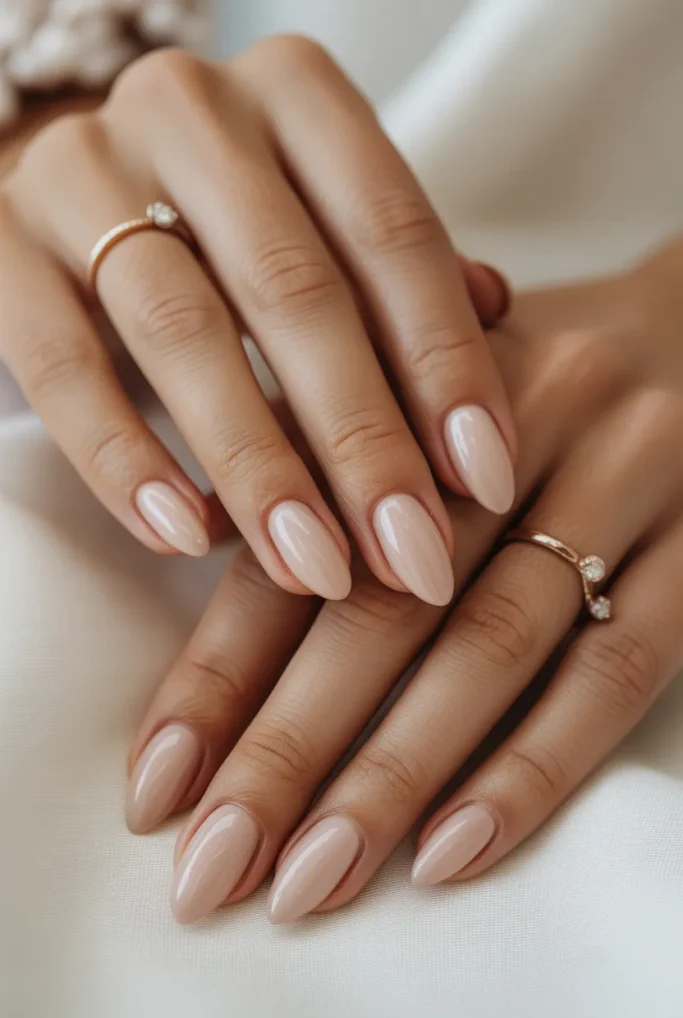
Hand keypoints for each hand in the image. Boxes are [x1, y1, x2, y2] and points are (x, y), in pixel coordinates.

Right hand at [0, 38, 513, 604]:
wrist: (78, 182)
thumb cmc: (234, 218)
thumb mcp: (325, 219)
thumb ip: (399, 271)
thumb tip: (503, 324)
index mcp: (294, 93)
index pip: (393, 234)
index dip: (446, 365)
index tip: (484, 482)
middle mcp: (191, 112)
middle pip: (296, 292)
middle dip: (364, 442)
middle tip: (412, 557)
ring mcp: (83, 170)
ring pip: (184, 333)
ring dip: (259, 468)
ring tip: (315, 569)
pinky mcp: (2, 244)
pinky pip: (62, 364)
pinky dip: (124, 459)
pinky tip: (185, 535)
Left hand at [127, 250, 682, 921]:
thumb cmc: (522, 379)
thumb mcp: (412, 388)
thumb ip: (317, 463)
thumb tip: (202, 573)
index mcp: (416, 378)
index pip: (300, 538)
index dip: (218, 673)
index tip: (158, 788)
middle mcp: (516, 418)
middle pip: (383, 604)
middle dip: (288, 749)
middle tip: (216, 866)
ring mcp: (622, 480)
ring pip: (492, 644)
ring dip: (394, 776)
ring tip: (314, 879)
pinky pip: (620, 667)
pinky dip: (532, 766)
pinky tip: (452, 852)